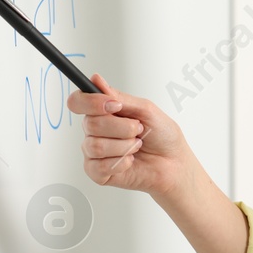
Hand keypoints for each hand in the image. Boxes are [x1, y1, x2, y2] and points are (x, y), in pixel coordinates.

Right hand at [66, 74, 195, 199]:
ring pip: (96, 146)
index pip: (78, 102)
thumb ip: (118, 97)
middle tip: (138, 130)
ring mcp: (94, 152)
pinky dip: (122, 162)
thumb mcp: (145, 109)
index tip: (114, 105)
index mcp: (102, 111)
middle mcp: (95, 130)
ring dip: (124, 146)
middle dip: (122, 127)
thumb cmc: (162, 135)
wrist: (174, 162)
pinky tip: (131, 160)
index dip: (91, 102)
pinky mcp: (98, 172)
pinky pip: (99, 166)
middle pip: (90, 124)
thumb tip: (96, 80)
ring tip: (137, 146)